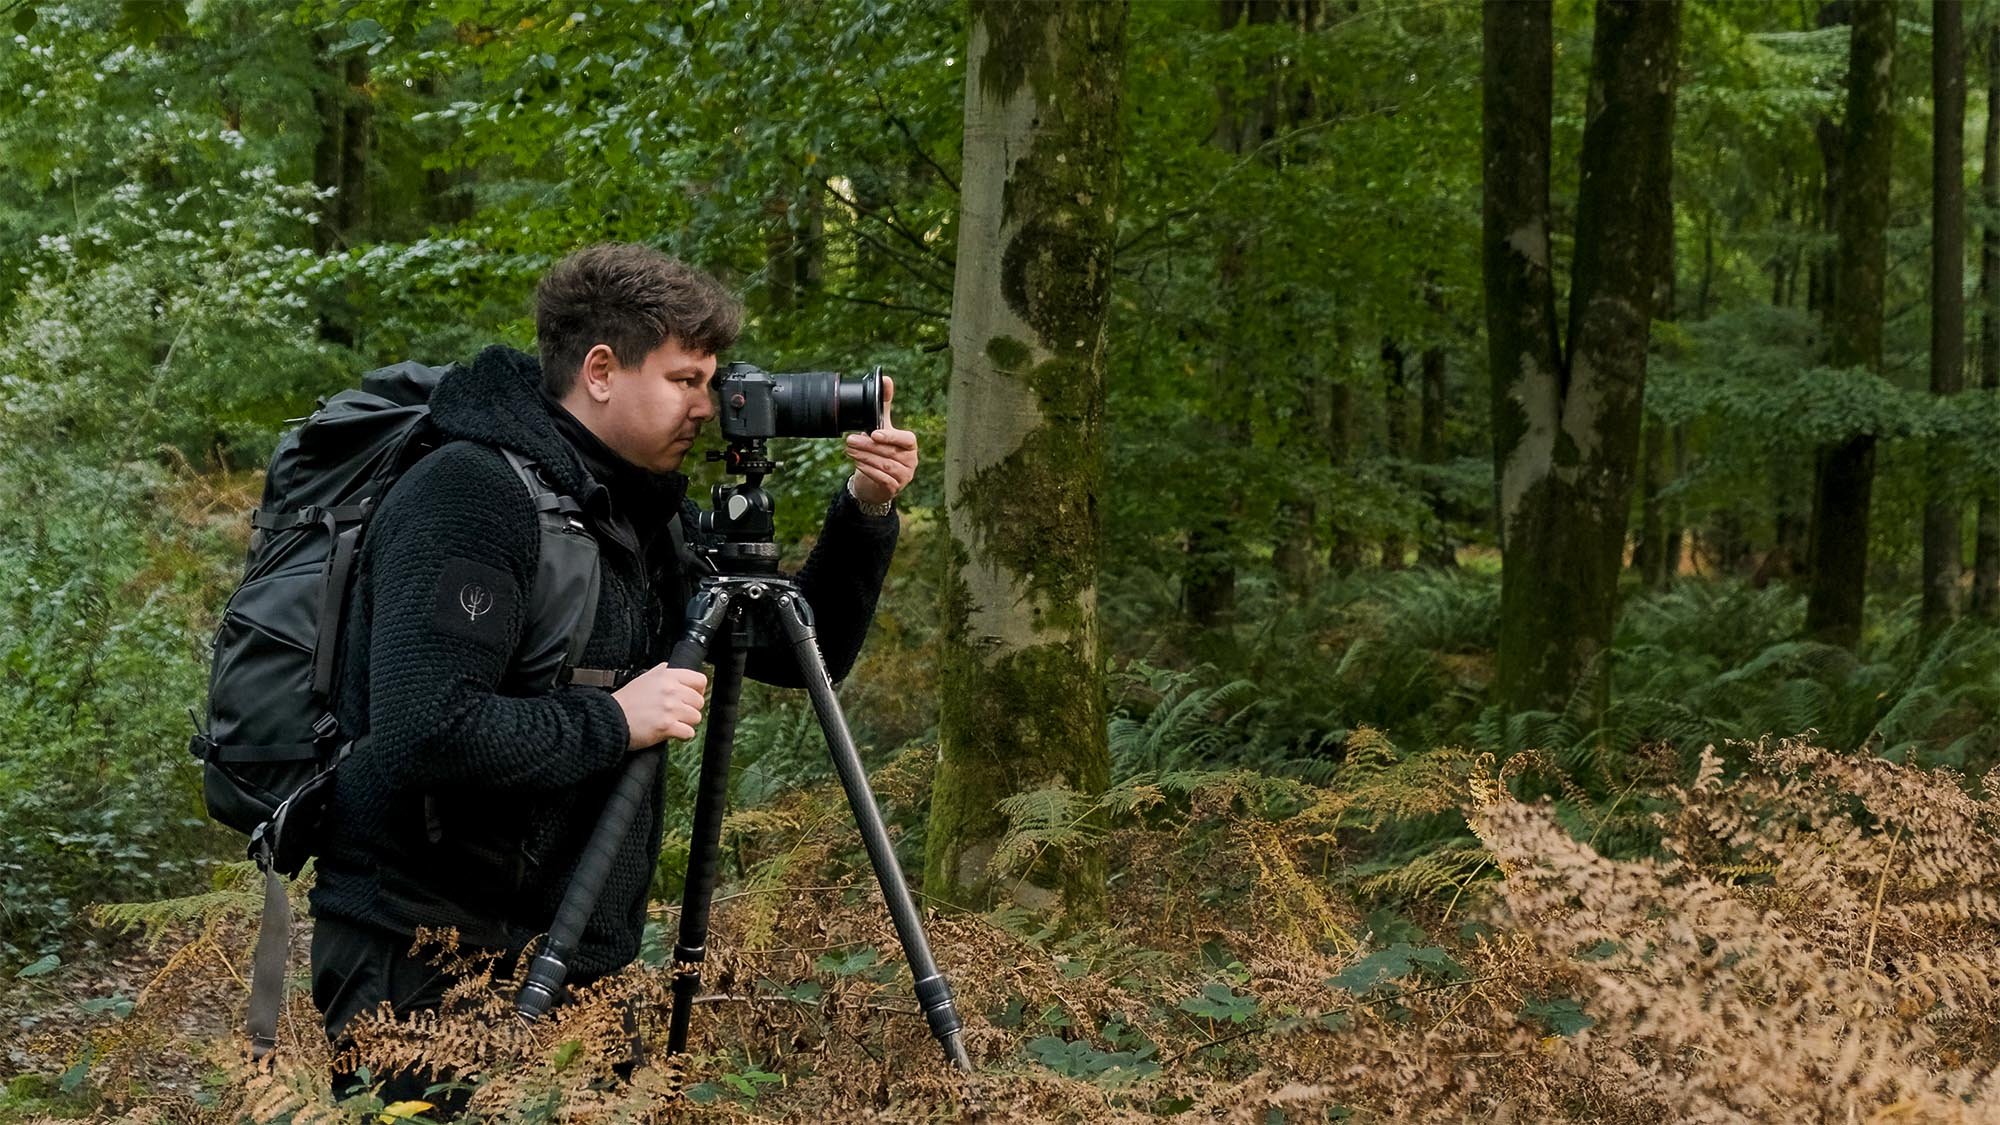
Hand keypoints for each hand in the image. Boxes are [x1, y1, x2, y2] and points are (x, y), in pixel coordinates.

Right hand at [611, 664, 707, 747]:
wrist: (610, 718)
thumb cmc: (626, 700)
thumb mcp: (643, 678)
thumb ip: (660, 672)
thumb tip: (669, 667)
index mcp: (667, 676)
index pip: (699, 680)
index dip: (698, 691)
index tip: (691, 697)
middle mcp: (671, 690)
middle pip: (699, 701)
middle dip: (691, 709)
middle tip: (679, 713)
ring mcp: (670, 709)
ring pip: (696, 717)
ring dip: (687, 722)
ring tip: (674, 722)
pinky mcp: (666, 726)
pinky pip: (689, 732)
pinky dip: (682, 735)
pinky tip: (673, 732)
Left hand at [844, 376, 917, 504]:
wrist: (876, 480)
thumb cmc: (881, 449)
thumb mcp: (883, 427)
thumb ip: (884, 405)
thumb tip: (886, 378)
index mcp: (910, 445)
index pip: (906, 440)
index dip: (891, 437)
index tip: (874, 433)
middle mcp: (911, 461)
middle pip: (889, 452)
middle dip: (867, 446)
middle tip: (850, 440)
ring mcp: (904, 476)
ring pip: (884, 466)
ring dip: (864, 457)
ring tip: (849, 449)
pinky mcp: (894, 488)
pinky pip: (880, 478)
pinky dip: (867, 470)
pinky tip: (857, 463)